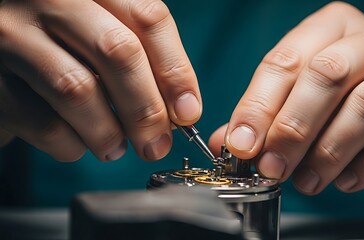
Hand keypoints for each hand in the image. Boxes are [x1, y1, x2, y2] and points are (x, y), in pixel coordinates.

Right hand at [0, 0, 200, 160]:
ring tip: (116, 148)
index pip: (147, 18)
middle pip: (118, 52)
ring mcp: (12, 35)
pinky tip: (77, 145)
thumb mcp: (101, 34)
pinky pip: (42, 122)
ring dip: (108, 133)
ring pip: (78, 90)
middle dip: (147, 110)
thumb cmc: (62, 48)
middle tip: (156, 144)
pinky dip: (70, 145)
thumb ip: (139, 59)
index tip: (188, 112)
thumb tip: (181, 110)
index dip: (176, 71)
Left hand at [209, 2, 363, 194]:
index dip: (258, 105)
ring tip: (308, 181)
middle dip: (293, 128)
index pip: (286, 61)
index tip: (241, 145)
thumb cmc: (347, 109)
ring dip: (329, 151)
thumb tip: (228, 142)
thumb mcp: (304, 104)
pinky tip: (347, 181)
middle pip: (326, 75)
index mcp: (332, 28)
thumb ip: (267, 118)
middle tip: (273, 167)